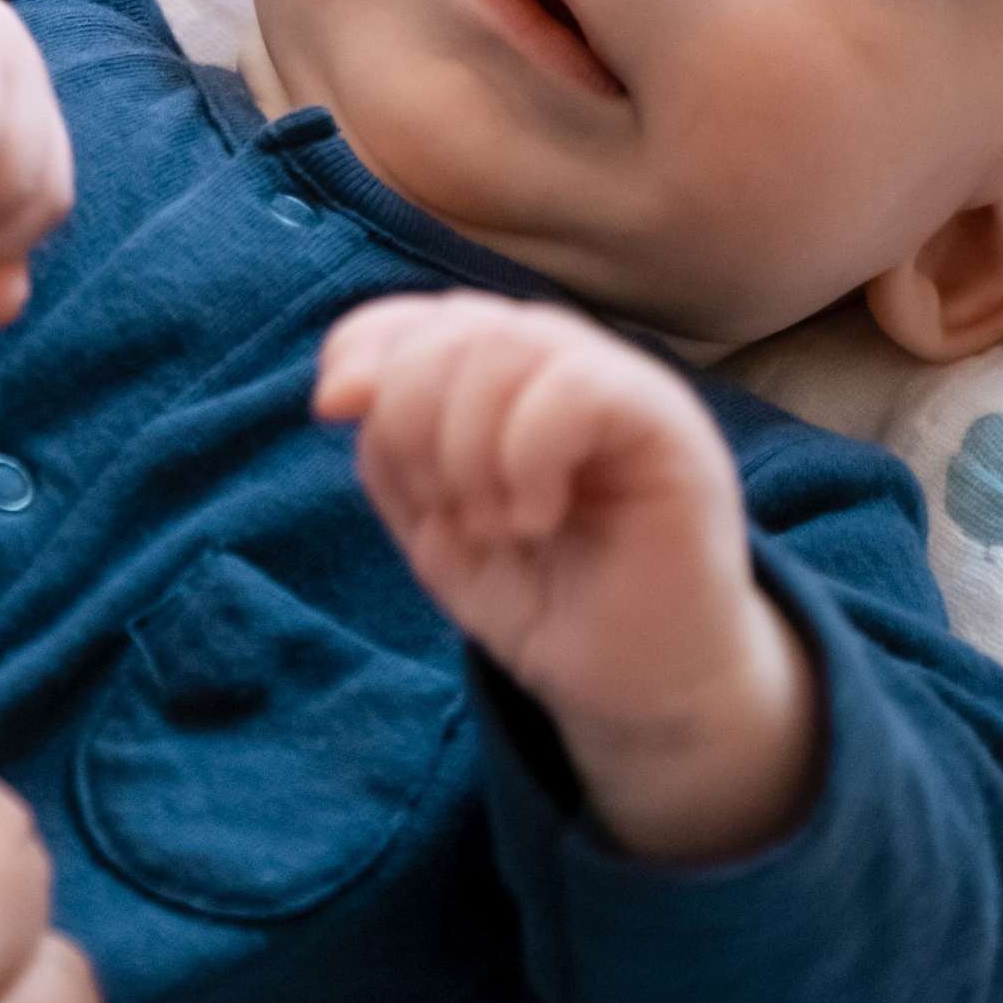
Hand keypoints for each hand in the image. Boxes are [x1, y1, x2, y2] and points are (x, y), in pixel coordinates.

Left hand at [315, 292, 818, 864]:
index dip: (365, 342)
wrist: (634, 689)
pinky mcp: (670, 427)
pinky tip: (536, 517)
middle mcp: (567, 365)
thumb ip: (389, 449)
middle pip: (459, 323)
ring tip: (494, 525)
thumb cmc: (543, 601)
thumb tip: (346, 390)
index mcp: (508, 379)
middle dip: (412, 411)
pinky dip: (527, 454)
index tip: (332, 409)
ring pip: (511, 342)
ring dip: (468, 446)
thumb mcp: (435, 526)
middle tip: (444, 505)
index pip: (424, 313)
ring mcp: (624, 387)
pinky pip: (577, 386)